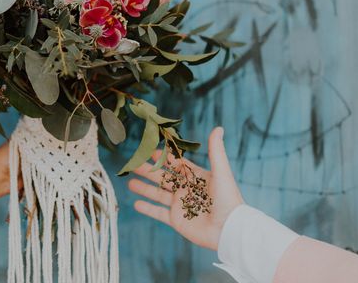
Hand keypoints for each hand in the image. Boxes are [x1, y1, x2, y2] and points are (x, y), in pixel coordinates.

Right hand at [128, 127, 242, 250]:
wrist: (228, 229)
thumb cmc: (227, 199)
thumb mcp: (221, 172)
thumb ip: (216, 150)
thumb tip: (219, 128)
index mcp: (195, 178)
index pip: (177, 165)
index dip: (165, 158)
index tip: (152, 151)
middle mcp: (186, 190)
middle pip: (163, 178)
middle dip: (148, 171)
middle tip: (134, 164)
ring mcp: (180, 205)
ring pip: (157, 194)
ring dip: (144, 188)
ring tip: (130, 183)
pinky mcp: (176, 220)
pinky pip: (159, 213)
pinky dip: (147, 209)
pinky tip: (136, 203)